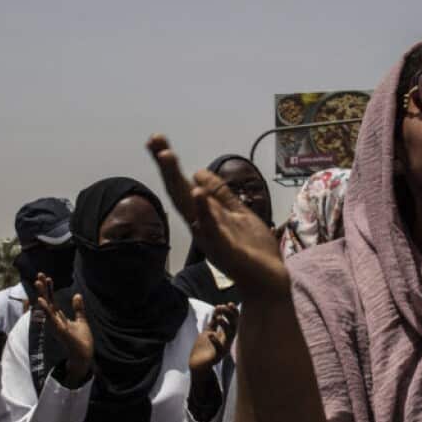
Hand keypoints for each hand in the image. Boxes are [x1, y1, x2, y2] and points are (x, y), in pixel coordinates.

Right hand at [33, 273, 92, 382]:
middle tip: (39, 275)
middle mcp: (55, 320)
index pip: (52, 300)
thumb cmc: (81, 340)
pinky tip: (41, 301)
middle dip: (43, 289)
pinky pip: (51, 318)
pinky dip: (46, 310)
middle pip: (47, 301)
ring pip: (47, 308)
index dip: (49, 289)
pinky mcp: (60, 330)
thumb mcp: (81, 320)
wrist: (84, 354)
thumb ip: (78, 308)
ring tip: (38, 283)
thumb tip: (77, 294)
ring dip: (42, 295)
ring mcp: (56, 325)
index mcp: (59, 317)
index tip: (47, 277)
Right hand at [148, 135, 289, 302]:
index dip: (171, 165)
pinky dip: (204, 209)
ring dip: (178, 181)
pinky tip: (197, 191)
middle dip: (167, 167)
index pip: (185, 185)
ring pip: (190, 206)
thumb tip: (198, 172)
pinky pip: (212, 226)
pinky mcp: (225, 247)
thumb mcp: (237, 213)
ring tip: (167, 156)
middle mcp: (202, 224)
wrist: (267, 280)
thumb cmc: (252, 249)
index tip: (157, 141)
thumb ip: (221, 194)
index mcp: (206, 215)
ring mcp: (211, 236)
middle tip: (154, 141)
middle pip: (180, 192)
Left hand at [190, 303, 239, 371]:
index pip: (233, 322)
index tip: (229, 303)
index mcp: (225, 334)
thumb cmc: (203, 348)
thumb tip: (217, 309)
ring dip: (225, 326)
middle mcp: (227, 341)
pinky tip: (210, 334)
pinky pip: (219, 349)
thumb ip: (213, 322)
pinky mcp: (217, 356)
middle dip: (230, 316)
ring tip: (219, 318)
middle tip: (224, 307)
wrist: (196, 363)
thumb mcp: (208, 331)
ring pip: (229, 336)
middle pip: (234, 326)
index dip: (233, 312)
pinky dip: (216, 341)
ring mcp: (223, 349)